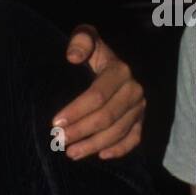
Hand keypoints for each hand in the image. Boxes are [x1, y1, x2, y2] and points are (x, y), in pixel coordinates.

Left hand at [53, 25, 144, 160]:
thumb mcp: (85, 38)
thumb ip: (80, 41)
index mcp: (119, 71)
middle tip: (58, 140)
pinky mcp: (140, 120)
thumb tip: (72, 57)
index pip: (97, 95)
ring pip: (118, 131)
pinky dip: (119, 150)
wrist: (108, 62)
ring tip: (71, 153)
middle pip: (107, 117)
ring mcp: (139, 107)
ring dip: (94, 145)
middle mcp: (133, 90)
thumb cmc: (90, 52)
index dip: (76, 110)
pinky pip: (134, 139)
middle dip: (81, 131)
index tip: (55, 122)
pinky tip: (101, 156)